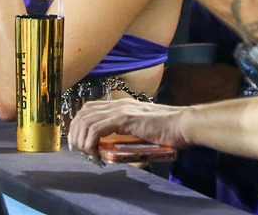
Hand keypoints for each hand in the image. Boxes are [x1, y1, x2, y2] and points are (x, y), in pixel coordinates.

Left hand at [68, 99, 189, 161]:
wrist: (182, 124)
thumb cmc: (168, 130)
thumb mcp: (142, 129)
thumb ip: (128, 134)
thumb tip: (116, 149)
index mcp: (121, 105)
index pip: (89, 108)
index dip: (79, 124)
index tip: (80, 142)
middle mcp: (118, 104)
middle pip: (83, 113)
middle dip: (75, 132)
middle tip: (79, 150)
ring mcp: (121, 110)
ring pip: (87, 121)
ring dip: (82, 139)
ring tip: (87, 153)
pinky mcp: (125, 119)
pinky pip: (97, 129)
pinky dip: (91, 142)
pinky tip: (96, 153)